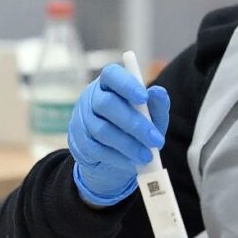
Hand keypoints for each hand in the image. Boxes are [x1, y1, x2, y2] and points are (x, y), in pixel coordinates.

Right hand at [68, 64, 169, 205]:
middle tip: (156, 140)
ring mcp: (81, 120)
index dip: (126, 84)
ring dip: (128, 144)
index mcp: (109, 84)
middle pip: (106, 104)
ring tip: (147, 156)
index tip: (144, 98)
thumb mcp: (151, 117)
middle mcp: (91, 98)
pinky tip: (132, 163)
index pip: (112, 75)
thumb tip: (159, 92)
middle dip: (134, 123)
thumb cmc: (134, 129)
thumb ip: (156, 105)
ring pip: (102, 129)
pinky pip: (96, 149)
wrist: (111, 159)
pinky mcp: (78, 142)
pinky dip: (117, 157)